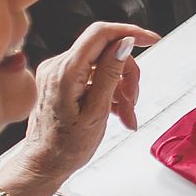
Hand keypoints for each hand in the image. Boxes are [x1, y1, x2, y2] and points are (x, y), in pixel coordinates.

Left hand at [9, 24, 156, 195]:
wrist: (45, 163)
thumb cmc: (66, 145)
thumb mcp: (97, 111)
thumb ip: (110, 73)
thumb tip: (124, 44)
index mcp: (65, 72)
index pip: (101, 34)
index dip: (130, 32)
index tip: (151, 40)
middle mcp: (57, 66)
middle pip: (106, 52)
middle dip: (127, 75)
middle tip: (133, 101)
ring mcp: (57, 72)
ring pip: (103, 65)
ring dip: (120, 88)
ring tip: (125, 114)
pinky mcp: (60, 80)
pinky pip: (93, 75)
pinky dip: (109, 90)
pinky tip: (114, 110)